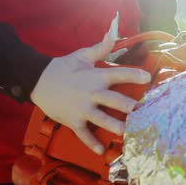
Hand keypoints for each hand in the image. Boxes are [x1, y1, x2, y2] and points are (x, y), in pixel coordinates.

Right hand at [30, 27, 150, 154]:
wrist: (37, 81)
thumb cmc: (63, 67)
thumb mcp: (82, 55)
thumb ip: (101, 47)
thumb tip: (113, 32)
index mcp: (96, 76)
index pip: (119, 74)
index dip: (135, 74)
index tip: (148, 77)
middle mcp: (92, 93)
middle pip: (115, 101)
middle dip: (130, 107)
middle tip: (145, 113)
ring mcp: (82, 109)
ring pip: (103, 119)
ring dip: (117, 127)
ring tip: (130, 134)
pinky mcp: (73, 120)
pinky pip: (83, 134)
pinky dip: (92, 143)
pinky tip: (102, 151)